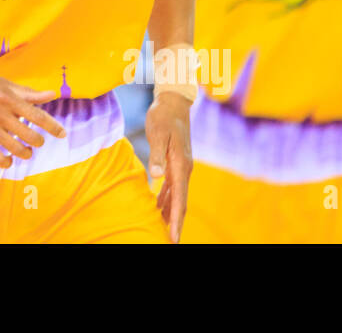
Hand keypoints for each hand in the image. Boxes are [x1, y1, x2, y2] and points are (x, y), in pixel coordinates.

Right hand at [0, 67, 65, 169]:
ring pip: (17, 149)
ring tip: (24, 151)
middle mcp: (0, 113)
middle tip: (36, 141)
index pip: (39, 116)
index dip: (54, 128)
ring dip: (25, 153)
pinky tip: (7, 159)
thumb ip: (27, 92)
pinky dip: (7, 162)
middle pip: (31, 136)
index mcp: (9, 97)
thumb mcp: (1, 83)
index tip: (62, 134)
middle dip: (37, 141)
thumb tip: (52, 94)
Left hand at [145, 91, 192, 241]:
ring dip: (171, 213)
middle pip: (181, 202)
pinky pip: (172, 187)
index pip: (179, 199)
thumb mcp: (158, 133)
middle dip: (176, 223)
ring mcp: (181, 166)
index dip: (176, 219)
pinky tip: (159, 207)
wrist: (174, 101)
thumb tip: (157, 176)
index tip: (172, 237)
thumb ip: (157, 154)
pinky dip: (167, 200)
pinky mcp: (176, 162)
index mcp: (181, 165)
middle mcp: (184, 169)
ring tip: (163, 230)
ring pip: (177, 196)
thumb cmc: (163, 116)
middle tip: (169, 241)